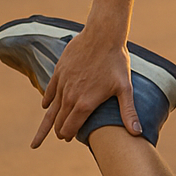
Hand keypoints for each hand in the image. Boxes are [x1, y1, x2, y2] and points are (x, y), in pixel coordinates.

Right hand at [31, 25, 140, 146]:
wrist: (102, 36)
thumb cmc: (116, 62)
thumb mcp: (125, 88)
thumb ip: (128, 113)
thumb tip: (137, 134)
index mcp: (85, 104)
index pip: (70, 128)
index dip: (68, 135)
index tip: (68, 139)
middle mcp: (70, 97)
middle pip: (59, 121)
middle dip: (59, 131)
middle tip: (60, 138)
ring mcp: (63, 84)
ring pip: (51, 109)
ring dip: (47, 123)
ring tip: (38, 138)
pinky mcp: (58, 72)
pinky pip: (49, 91)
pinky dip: (47, 100)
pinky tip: (46, 106)